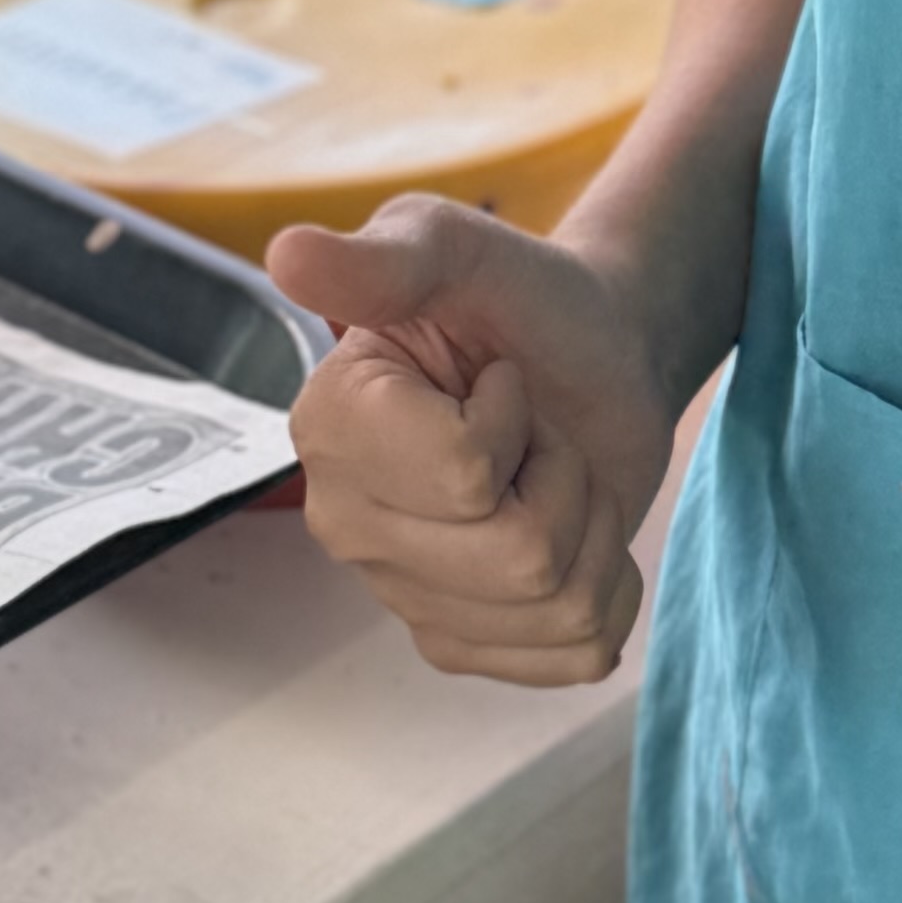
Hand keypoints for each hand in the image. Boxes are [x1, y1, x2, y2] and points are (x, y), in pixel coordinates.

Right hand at [265, 193, 682, 683]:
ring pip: (558, 605)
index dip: (514, 419)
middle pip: (519, 555)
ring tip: (553, 471)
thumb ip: (382, 257)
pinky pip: (578, 653)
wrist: (592, 351)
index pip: (465, 476)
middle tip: (534, 427)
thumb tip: (288, 254)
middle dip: (566, 473)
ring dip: (594, 523)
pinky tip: (576, 533)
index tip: (496, 377)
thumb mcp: (460, 249)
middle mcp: (347, 523)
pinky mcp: (464, 642)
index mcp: (329, 427)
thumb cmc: (521, 297)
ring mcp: (403, 594)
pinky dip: (613, 589)